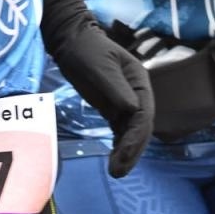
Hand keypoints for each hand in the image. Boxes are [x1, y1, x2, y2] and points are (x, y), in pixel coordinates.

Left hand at [48, 23, 153, 176]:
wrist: (70, 42)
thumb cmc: (86, 49)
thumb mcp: (99, 66)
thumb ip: (115, 87)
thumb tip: (132, 110)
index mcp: (140, 81)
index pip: (144, 113)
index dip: (137, 135)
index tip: (126, 152)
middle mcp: (137, 94)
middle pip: (140, 127)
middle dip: (132, 150)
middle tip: (119, 170)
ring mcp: (125, 102)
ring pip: (131, 132)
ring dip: (126, 152)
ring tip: (116, 172)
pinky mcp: (112, 108)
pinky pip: (120, 130)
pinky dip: (118, 145)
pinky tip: (114, 160)